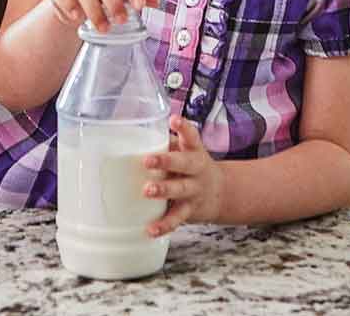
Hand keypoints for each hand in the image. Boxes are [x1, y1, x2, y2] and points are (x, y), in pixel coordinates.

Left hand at [142, 115, 224, 236]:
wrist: (221, 194)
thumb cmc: (191, 168)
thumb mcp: (185, 153)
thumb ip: (163, 146)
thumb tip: (128, 140)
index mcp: (194, 151)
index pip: (192, 136)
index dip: (184, 128)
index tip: (174, 120)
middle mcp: (197, 170)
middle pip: (185, 163)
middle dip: (166, 161)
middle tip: (147, 160)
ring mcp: (194, 190)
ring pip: (180, 190)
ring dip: (164, 190)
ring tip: (147, 190)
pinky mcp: (189, 210)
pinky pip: (176, 218)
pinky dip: (163, 225)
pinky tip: (150, 229)